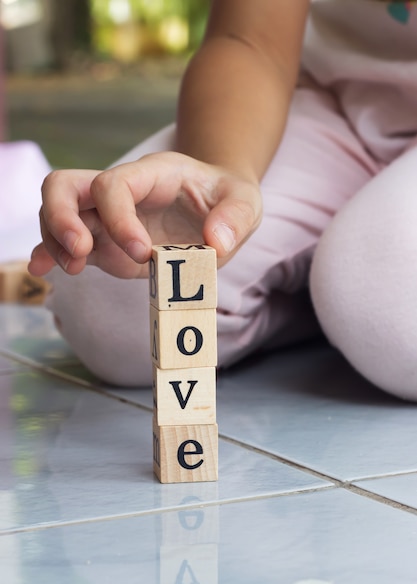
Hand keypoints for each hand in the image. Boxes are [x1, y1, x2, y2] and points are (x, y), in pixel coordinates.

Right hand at [28, 151, 261, 278]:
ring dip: (55, 241)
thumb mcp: (245, 201)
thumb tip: (215, 244)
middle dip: (61, 218)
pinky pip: (66, 243)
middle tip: (80, 252)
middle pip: (64, 186)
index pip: (113, 185)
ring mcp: (107, 217)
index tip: (143, 253)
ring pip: (57, 214)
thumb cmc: (226, 197)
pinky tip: (42, 271)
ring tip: (72, 269)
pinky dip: (50, 255)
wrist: (216, 204)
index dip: (119, 218)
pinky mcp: (104, 242)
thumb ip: (235, 219)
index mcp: (151, 174)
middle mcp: (121, 192)